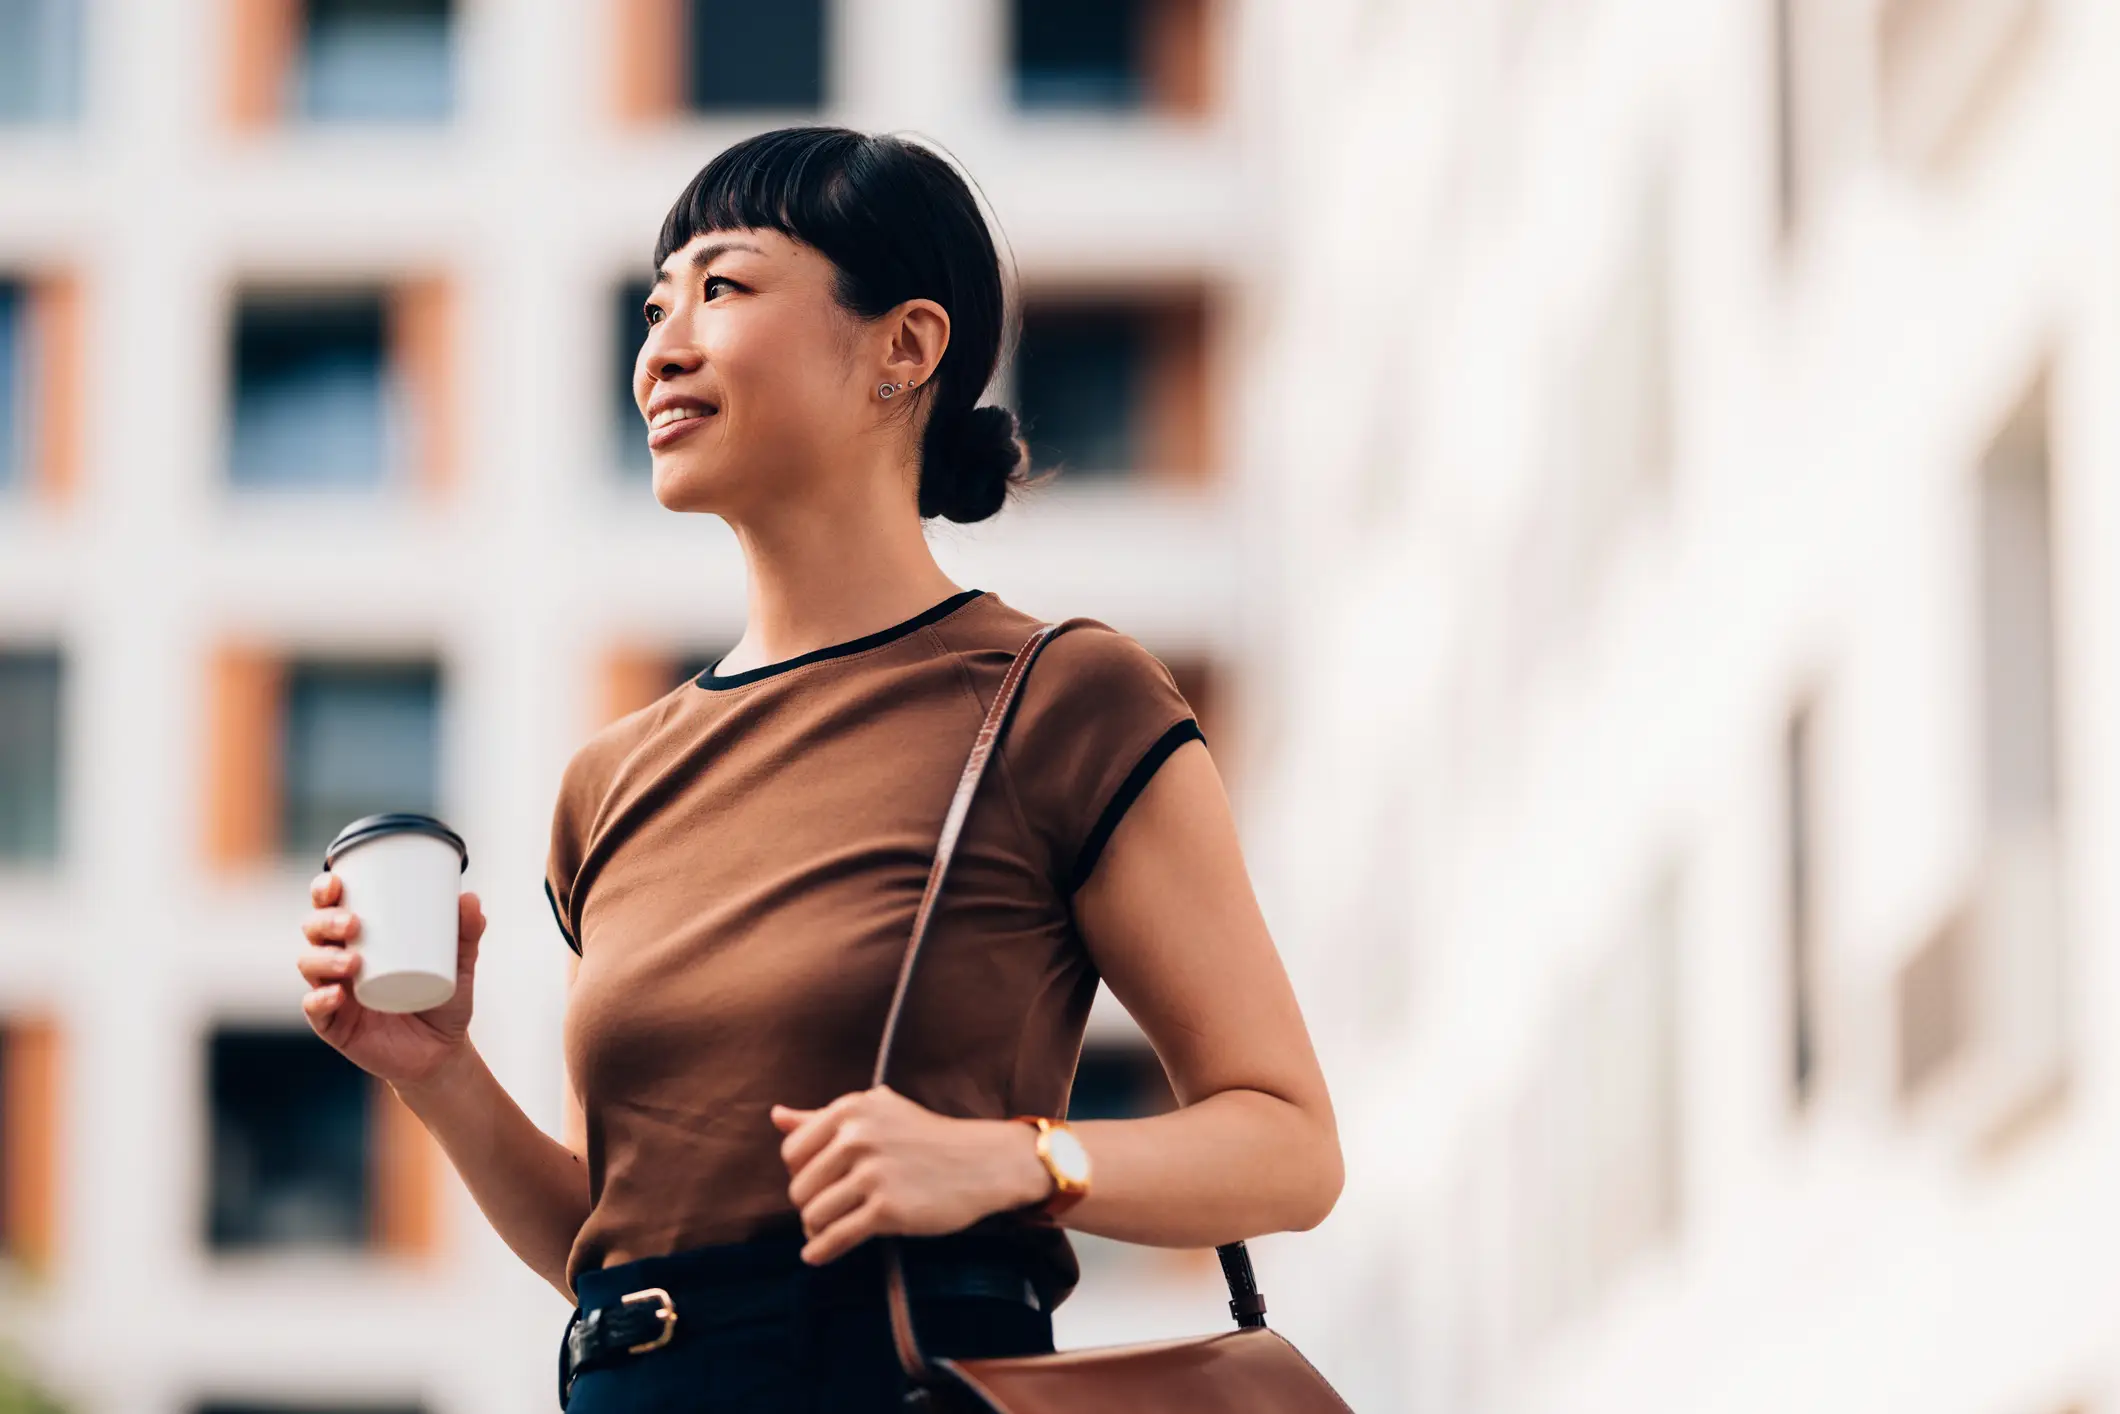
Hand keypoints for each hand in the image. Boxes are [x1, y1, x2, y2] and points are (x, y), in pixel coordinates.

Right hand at [296, 870, 485, 1088]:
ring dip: (324, 958)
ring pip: (310, 965)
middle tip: (353, 924)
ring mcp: (334, 992)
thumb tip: (469, 898)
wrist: (442, 1052)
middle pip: (313, 931)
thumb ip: (466, 934)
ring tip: (353, 961)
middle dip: (324, 921)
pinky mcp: (334, 1025)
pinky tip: (336, 994)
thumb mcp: (459, 965)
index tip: (336, 882)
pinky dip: (320, 999)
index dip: (324, 890)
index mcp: (361, 938)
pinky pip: (315, 1009)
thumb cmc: (443, 1000)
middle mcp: (339, 961)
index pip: (331, 906)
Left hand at [769, 1086, 1052, 1264]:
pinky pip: (836, 1238)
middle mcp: (858, 1137)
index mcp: (852, 1109)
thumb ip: (822, 1117)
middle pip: (800, 1188)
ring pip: (813, 1216)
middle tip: (831, 1212)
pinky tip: (820, 1256)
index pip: (793, 1153)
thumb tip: (775, 1115)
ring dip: (816, 1231)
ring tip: (829, 1232)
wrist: (983, 1163)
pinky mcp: (888, 1210)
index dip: (802, 1174)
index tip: (821, 1184)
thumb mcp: (877, 1114)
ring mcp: (873, 1174)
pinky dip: (822, 1252)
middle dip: (810, 1206)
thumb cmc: (926, 1138)